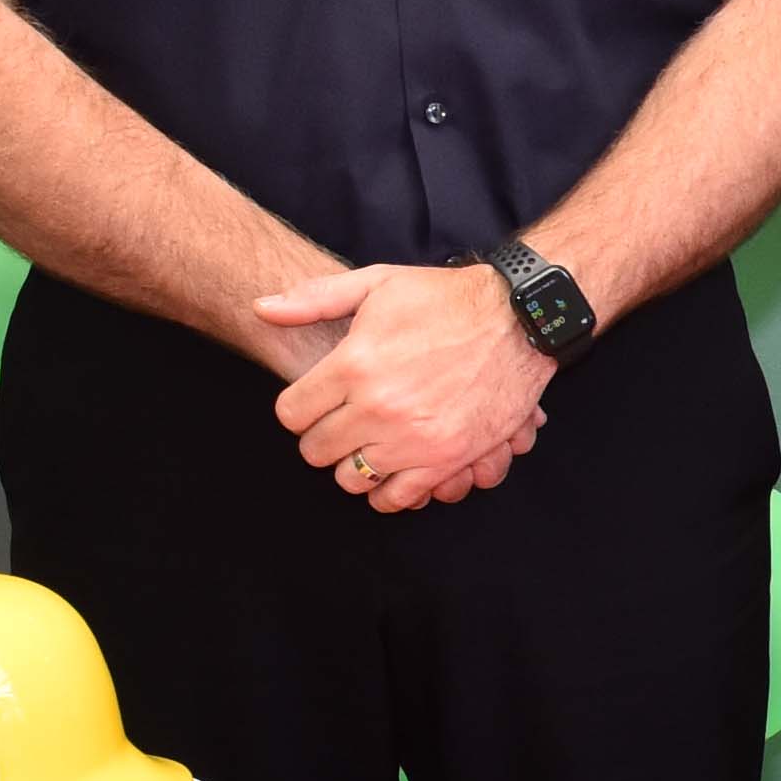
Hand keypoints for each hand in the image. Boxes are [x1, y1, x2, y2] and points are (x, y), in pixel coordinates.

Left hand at [253, 262, 551, 512]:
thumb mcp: (378, 283)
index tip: (314, 402)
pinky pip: (398, 498)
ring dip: (353, 465)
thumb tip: (261, 308)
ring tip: (368, 443)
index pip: (292, 413)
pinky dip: (388, 491)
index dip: (298, 408)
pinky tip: (392, 468)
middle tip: (341, 422)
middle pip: (317, 451)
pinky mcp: (447, 459)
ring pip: (351, 479)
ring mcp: (413, 438)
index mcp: (354, 364)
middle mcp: (378, 407)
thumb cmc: (445, 298)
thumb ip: (314, 298)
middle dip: (322, 437)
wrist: (519, 319)